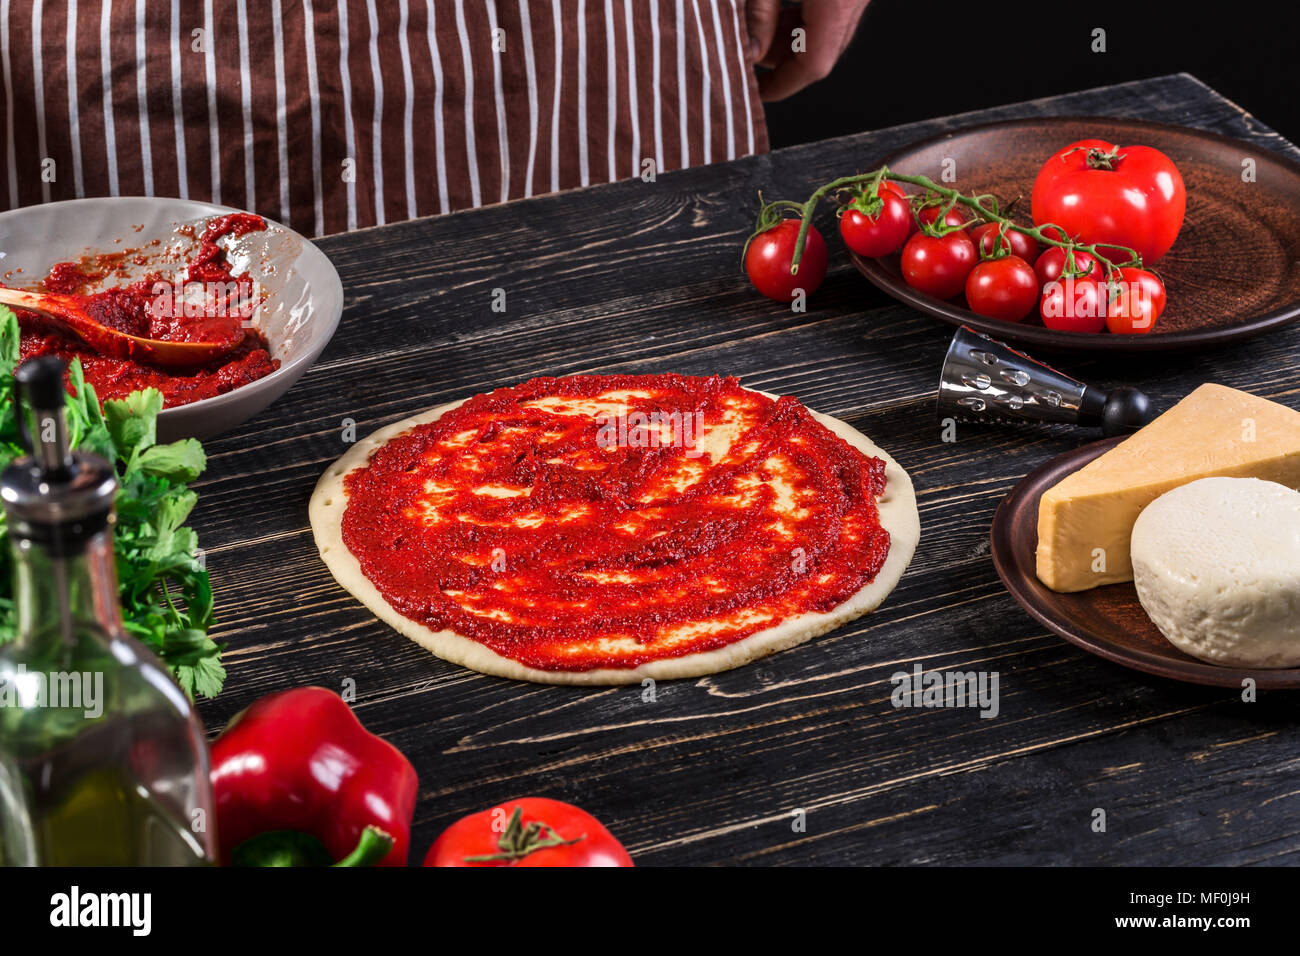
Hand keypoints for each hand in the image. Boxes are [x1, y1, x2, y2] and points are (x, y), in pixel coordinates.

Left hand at [746, 0, 870, 101]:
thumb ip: (759, 11)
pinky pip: (833, 12)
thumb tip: (750, 51)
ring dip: (794, 39)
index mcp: (839, 1)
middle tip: (748, 61)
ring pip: (828, 31)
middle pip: (823, 50)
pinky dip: (806, 19)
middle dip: (783, 62)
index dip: (782, 84)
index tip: (757, 93)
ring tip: (757, 37)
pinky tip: (778, 14)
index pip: (814, 64)